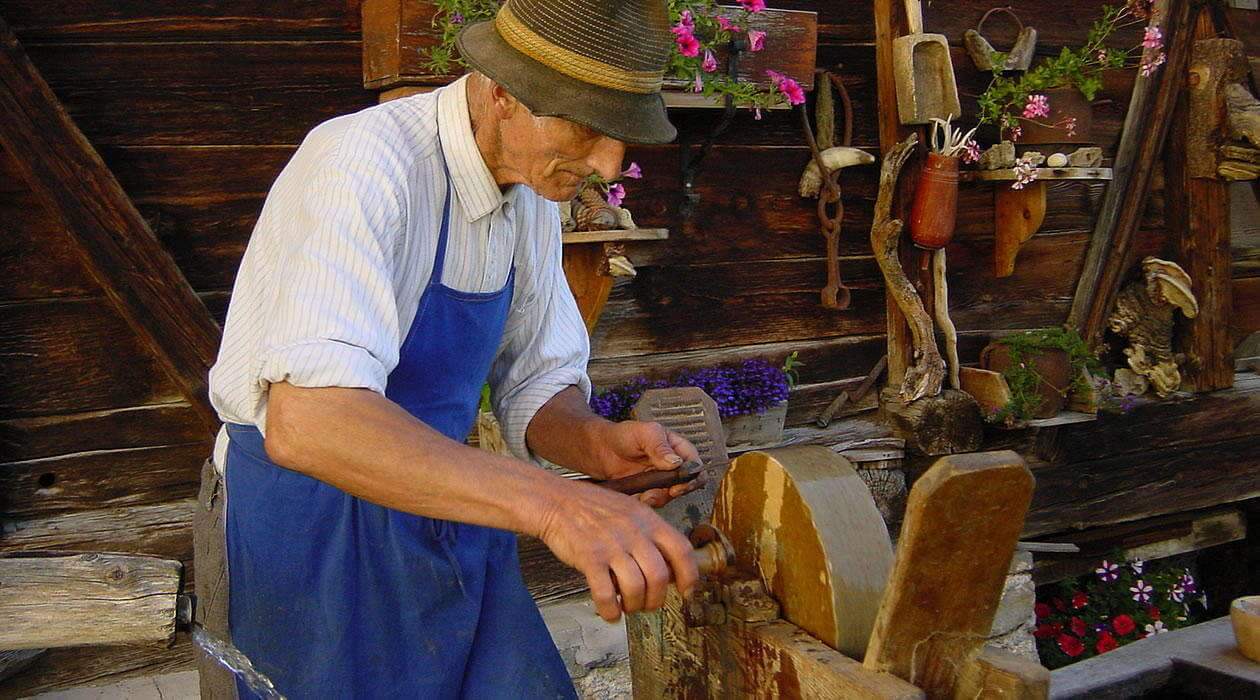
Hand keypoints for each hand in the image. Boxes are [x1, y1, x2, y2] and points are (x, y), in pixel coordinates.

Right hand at [536, 479, 699, 621]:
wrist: (556, 501)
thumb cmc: (592, 508)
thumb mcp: (629, 510)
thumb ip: (649, 534)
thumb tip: (667, 565)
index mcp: (648, 520)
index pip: (681, 549)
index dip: (690, 575)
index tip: (687, 591)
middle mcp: (634, 532)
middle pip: (660, 576)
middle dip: (657, 599)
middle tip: (649, 605)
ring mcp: (612, 545)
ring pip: (636, 588)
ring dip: (635, 606)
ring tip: (628, 607)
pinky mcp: (590, 558)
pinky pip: (606, 594)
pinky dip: (610, 611)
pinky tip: (610, 613)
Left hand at [589, 420, 703, 507]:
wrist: (599, 449)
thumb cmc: (622, 435)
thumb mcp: (643, 433)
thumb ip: (660, 446)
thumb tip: (676, 462)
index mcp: (677, 448)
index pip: (695, 465)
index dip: (693, 477)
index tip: (680, 484)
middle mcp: (671, 466)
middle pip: (686, 485)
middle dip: (676, 491)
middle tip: (665, 492)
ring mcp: (659, 480)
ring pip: (668, 496)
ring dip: (657, 498)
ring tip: (644, 493)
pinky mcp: (646, 491)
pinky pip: (652, 502)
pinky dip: (644, 502)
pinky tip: (634, 495)